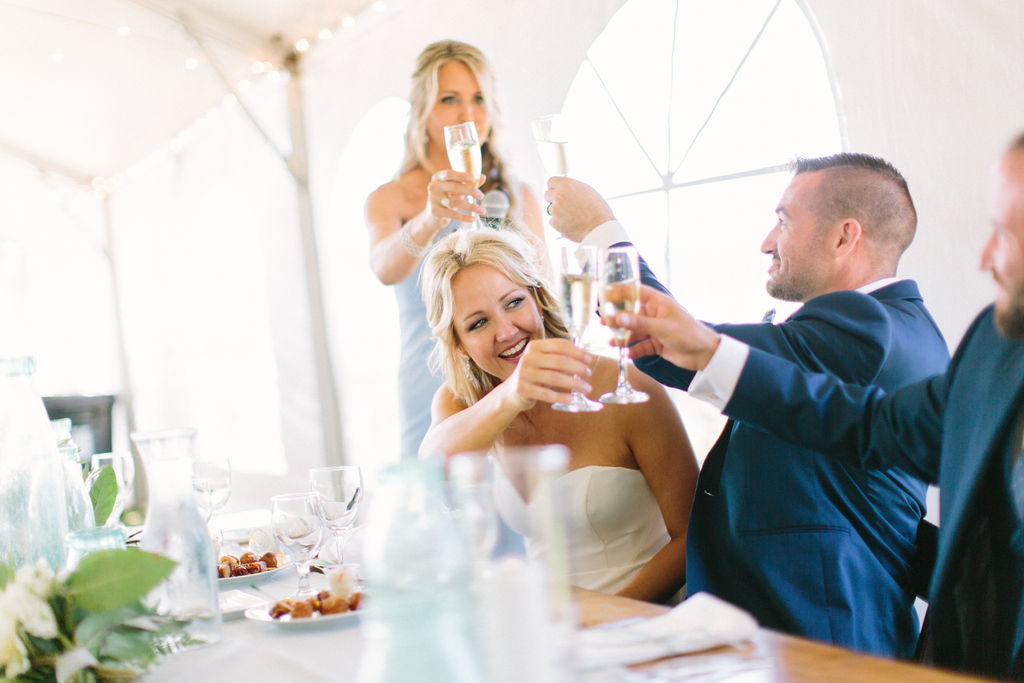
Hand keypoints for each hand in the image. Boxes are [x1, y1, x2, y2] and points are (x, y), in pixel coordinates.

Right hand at [428, 170, 483, 223]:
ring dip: (471, 206)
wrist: (433, 217)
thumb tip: (483, 177)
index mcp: (438, 178)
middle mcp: (433, 186)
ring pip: (455, 201)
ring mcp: (433, 199)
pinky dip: (464, 217)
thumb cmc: (447, 199)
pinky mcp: (435, 211)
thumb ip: (469, 183)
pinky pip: (452, 214)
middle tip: (481, 196)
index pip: (449, 174)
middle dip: (470, 190)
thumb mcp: (457, 190)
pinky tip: (473, 218)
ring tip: (482, 210)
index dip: (461, 175)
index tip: (473, 179)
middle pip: (454, 186)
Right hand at [499, 338, 594, 411]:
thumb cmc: (534, 374)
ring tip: (586, 388)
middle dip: (577, 367)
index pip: (559, 345)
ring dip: (574, 383)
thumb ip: (559, 356)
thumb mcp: (543, 361)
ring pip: (554, 377)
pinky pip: (546, 393)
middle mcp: (528, 357)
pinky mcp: (523, 389)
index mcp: (534, 346)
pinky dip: (561, 397)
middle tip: (589, 374)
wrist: (512, 392)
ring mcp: (524, 373)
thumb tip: (585, 356)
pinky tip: (572, 399)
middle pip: (559, 361)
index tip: (589, 359)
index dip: (577, 352)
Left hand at [544, 177, 614, 241]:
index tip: (559, 192)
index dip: (555, 188)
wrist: (600, 228)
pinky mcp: (554, 223)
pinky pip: (553, 221)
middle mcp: (558, 195)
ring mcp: (555, 209)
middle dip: (554, 200)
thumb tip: (562, 188)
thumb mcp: (587, 191)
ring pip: (550, 209)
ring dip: (558, 213)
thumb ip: (572, 188)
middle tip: (566, 206)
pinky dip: (560, 224)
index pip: (551, 181)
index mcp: (566, 184)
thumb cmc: (598, 209)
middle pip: (547, 195)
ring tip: (573, 217)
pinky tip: (572, 224)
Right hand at [604, 285, 721, 370]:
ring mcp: (655, 329)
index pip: (636, 292)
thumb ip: (639, 323)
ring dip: (623, 337)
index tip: (605, 295)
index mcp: (658, 303)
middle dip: (618, 319)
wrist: (704, 354)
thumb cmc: (687, 333)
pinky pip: (641, 346)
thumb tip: (617, 317)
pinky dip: (633, 350)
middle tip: (603, 322)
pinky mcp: (657, 344)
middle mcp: (655, 314)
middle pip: (631, 313)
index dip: (620, 292)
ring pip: (634, 331)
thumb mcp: (662, 328)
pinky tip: (626, 354)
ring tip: (611, 341)